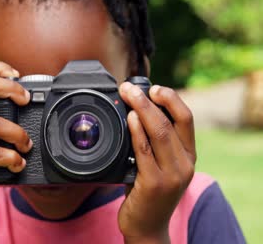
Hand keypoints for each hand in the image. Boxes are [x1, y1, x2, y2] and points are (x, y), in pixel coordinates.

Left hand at [118, 82, 195, 242]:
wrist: (147, 228)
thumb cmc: (148, 193)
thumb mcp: (158, 166)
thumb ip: (153, 143)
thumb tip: (134, 112)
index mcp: (188, 156)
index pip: (187, 119)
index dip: (171, 99)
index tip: (154, 87)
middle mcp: (185, 164)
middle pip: (171, 121)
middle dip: (149, 99)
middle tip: (129, 87)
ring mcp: (171, 175)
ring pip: (159, 132)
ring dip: (141, 109)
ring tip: (126, 95)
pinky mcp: (154, 184)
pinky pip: (144, 151)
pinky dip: (136, 131)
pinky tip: (129, 118)